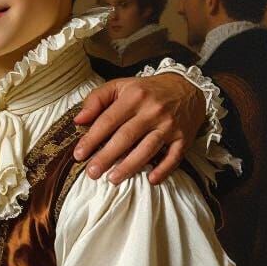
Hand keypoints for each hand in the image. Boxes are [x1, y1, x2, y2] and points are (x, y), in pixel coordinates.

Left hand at [73, 73, 205, 184]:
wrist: (187, 87)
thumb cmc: (146, 90)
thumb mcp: (120, 86)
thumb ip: (96, 100)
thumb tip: (79, 120)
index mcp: (134, 97)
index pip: (108, 121)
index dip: (92, 139)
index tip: (79, 155)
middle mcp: (152, 111)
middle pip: (126, 137)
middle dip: (107, 157)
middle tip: (92, 173)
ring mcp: (170, 125)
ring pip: (148, 149)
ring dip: (130, 166)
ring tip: (112, 179)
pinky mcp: (184, 137)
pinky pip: (174, 156)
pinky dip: (164, 169)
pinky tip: (151, 179)